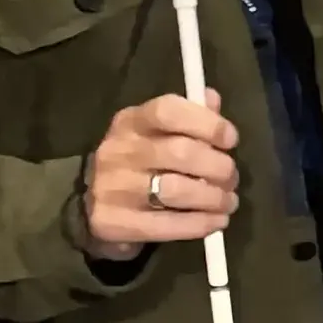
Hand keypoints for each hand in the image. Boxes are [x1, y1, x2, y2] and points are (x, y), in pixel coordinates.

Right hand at [83, 90, 239, 257]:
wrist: (91, 207)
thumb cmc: (136, 165)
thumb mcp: (154, 134)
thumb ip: (186, 116)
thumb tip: (212, 98)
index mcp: (131, 121)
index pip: (168, 111)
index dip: (206, 123)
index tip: (230, 140)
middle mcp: (119, 150)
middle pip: (181, 152)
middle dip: (219, 167)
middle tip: (231, 178)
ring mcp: (114, 188)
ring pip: (177, 190)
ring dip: (214, 198)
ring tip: (227, 202)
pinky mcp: (114, 222)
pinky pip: (168, 224)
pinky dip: (200, 223)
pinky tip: (217, 221)